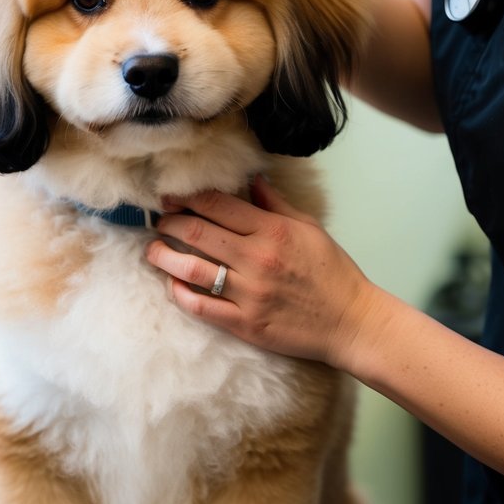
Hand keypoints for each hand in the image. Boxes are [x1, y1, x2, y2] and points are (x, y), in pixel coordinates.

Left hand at [145, 175, 373, 369]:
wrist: (350, 321)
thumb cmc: (331, 272)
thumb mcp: (308, 228)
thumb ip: (275, 203)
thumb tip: (253, 179)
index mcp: (272, 231)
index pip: (218, 205)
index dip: (186, 197)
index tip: (169, 196)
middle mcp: (257, 259)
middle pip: (197, 233)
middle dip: (169, 223)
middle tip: (158, 221)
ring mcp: (249, 294)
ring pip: (191, 269)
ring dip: (163, 257)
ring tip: (152, 250)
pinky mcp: (245, 324)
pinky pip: (201, 307)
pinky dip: (180, 293)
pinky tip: (172, 284)